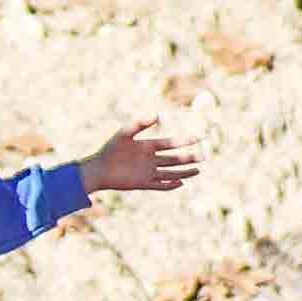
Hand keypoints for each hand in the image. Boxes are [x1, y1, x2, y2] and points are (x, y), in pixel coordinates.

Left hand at [82, 120, 197, 196]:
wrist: (97, 169)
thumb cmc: (109, 149)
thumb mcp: (125, 133)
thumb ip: (140, 123)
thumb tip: (158, 115)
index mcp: (147, 146)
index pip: (171, 143)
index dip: (185, 141)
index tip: (199, 137)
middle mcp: (150, 159)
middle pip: (174, 159)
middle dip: (188, 158)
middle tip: (204, 156)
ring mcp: (148, 172)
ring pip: (171, 173)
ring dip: (184, 172)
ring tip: (198, 170)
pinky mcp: (143, 183)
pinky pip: (161, 185)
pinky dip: (171, 185)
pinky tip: (181, 183)